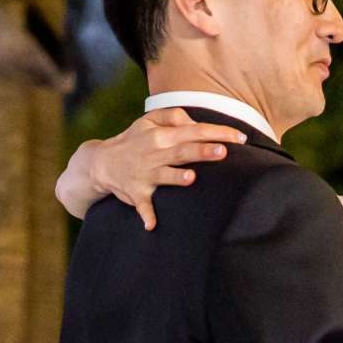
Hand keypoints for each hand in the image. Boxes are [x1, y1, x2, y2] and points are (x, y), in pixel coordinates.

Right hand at [54, 108, 247, 227]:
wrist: (101, 163)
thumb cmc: (133, 140)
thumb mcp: (148, 120)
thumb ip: (173, 116)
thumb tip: (194, 122)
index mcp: (160, 135)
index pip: (194, 130)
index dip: (218, 133)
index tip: (240, 138)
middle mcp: (154, 153)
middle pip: (183, 151)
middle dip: (202, 151)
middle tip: (224, 152)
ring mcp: (145, 175)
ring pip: (164, 176)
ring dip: (176, 178)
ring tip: (191, 178)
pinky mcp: (136, 194)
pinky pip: (142, 207)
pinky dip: (146, 215)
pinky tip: (151, 225)